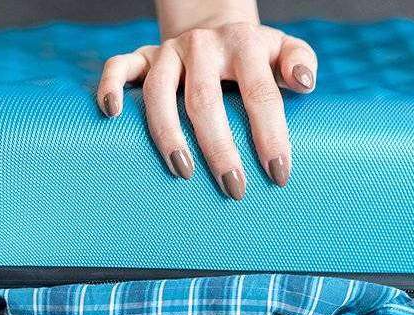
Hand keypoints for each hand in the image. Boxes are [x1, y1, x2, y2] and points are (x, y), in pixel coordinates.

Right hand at [97, 22, 316, 199]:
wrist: (214, 27)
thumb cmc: (255, 55)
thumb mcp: (283, 49)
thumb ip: (300, 62)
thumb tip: (303, 83)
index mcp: (244, 45)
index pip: (260, 93)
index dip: (269, 135)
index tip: (278, 174)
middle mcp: (203, 46)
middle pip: (205, 99)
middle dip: (219, 148)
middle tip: (233, 188)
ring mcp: (169, 51)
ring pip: (159, 91)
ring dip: (168, 134)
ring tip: (183, 172)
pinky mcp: (143, 55)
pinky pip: (119, 66)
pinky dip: (110, 87)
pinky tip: (112, 115)